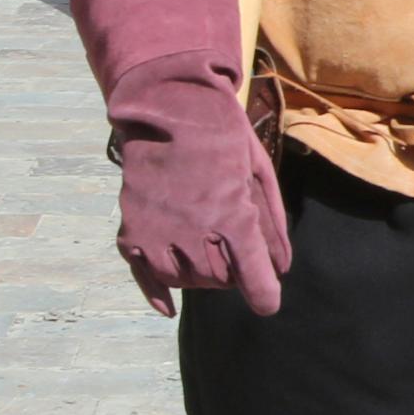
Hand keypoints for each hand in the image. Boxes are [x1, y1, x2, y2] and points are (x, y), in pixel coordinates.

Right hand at [105, 73, 290, 315]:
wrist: (167, 107)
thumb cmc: (222, 136)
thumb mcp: (258, 173)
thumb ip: (272, 224)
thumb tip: (282, 268)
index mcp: (233, 213)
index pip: (253, 274)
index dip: (264, 294)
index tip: (268, 303)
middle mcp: (194, 228)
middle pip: (220, 280)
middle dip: (234, 276)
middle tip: (236, 257)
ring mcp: (158, 231)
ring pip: (184, 280)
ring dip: (201, 278)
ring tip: (208, 257)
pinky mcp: (132, 229)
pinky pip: (144, 275)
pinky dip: (158, 293)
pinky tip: (168, 307)